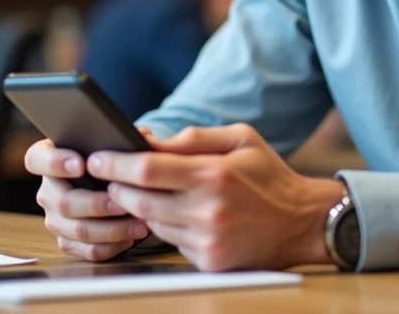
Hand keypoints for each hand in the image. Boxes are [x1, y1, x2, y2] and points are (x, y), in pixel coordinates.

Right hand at [24, 137, 150, 260]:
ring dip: (111, 229)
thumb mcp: (113, 140)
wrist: (109, 182)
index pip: (37, 159)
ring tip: (138, 224)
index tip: (81, 164)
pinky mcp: (68, 241)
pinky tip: (129, 238)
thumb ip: (121, 137)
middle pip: (62, 202)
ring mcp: (55, 218)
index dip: (55, 162)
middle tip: (122, 202)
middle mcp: (47, 190)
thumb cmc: (108, 157)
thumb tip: (142, 137)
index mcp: (48, 158)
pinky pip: (86, 250)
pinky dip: (110, 247)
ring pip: (78, 230)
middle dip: (96, 204)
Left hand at [89, 124, 345, 270]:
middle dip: (117, 186)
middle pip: (139, 201)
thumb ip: (192, 137)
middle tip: (108, 174)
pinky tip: (175, 213)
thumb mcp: (239, 138)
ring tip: (141, 190)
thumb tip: (146, 138)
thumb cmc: (268, 175)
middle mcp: (208, 210)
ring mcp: (207, 240)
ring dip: (139, 207)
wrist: (303, 222)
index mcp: (213, 174)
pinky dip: (165, 226)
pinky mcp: (209, 261)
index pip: (146, 169)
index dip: (114, 162)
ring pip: (151, 223)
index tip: (95, 156)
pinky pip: (170, 241)